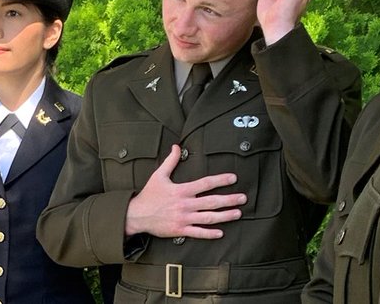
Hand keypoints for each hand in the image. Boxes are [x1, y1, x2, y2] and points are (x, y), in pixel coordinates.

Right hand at [125, 145, 246, 237]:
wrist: (137, 215)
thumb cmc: (149, 195)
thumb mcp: (158, 175)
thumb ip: (170, 161)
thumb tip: (177, 147)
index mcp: (181, 190)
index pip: (205, 184)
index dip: (220, 180)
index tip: (233, 178)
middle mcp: (185, 204)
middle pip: (211, 201)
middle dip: (229, 199)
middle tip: (243, 198)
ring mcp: (183, 218)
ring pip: (208, 217)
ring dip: (224, 216)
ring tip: (238, 213)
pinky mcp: (180, 230)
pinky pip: (197, 232)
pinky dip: (209, 233)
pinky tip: (220, 232)